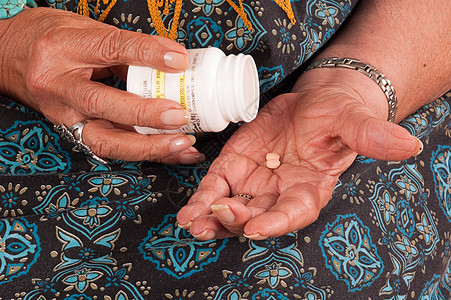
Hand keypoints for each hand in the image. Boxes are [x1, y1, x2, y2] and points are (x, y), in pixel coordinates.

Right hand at [0, 7, 202, 163]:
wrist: (9, 57)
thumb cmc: (51, 41)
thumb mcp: (85, 31)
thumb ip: (125, 48)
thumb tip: (171, 63)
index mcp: (62, 49)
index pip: (110, 48)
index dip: (147, 54)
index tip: (179, 61)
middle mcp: (59, 85)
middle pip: (103, 104)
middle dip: (146, 115)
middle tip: (180, 116)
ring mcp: (63, 115)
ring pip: (105, 140)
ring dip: (149, 147)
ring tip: (183, 145)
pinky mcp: (72, 132)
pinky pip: (111, 149)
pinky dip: (145, 152)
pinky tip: (172, 152)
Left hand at [177, 69, 421, 239]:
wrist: (314, 103)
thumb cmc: (337, 114)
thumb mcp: (353, 120)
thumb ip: (371, 135)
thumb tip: (408, 145)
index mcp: (310, 189)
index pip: (295, 213)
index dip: (277, 222)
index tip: (258, 228)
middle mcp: (280, 193)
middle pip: (256, 217)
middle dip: (236, 220)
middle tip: (219, 213)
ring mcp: (255, 183)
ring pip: (231, 209)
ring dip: (211, 219)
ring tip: (192, 224)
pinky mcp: (235, 166)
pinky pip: (215, 187)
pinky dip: (201, 199)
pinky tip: (187, 212)